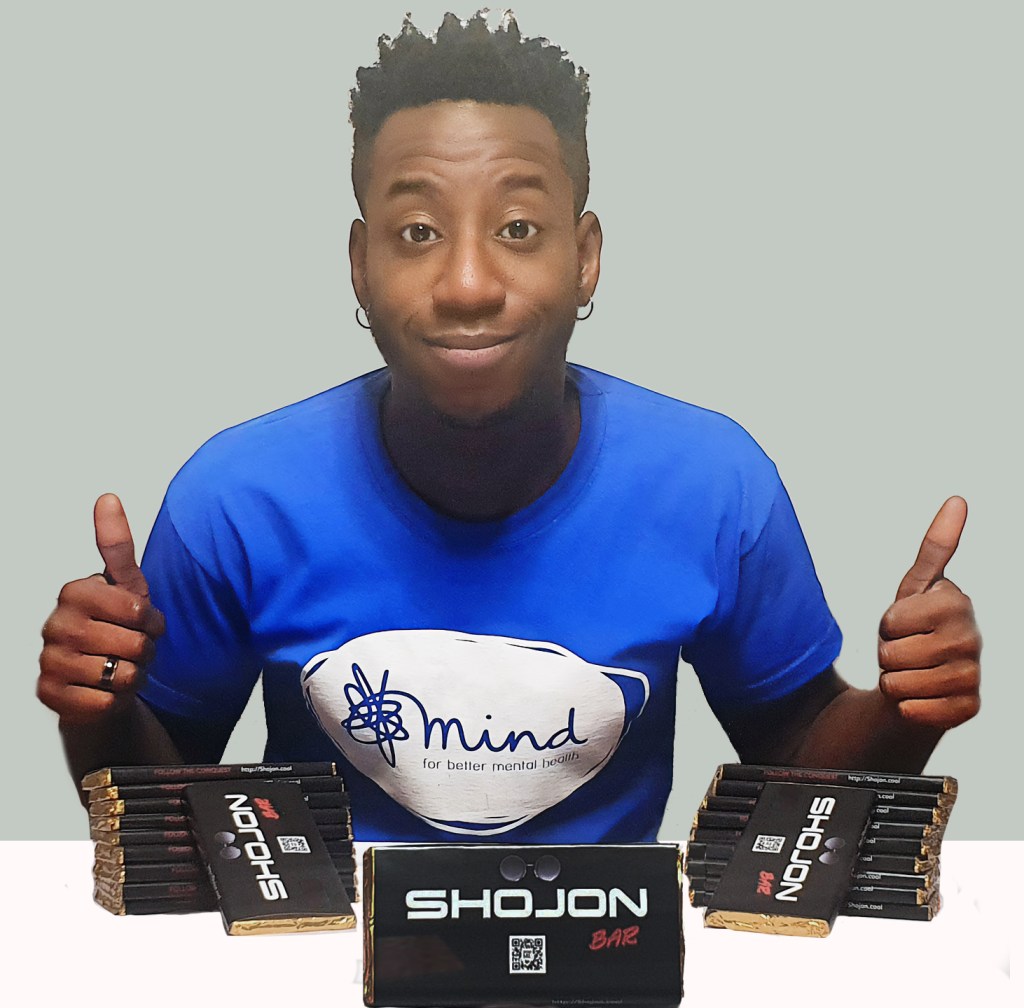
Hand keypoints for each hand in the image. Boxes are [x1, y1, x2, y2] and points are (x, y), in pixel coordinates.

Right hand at [38, 494, 165, 724]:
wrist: (101, 681)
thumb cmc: (117, 629)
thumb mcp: (127, 587)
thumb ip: (118, 546)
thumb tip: (107, 497)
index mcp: (75, 592)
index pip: (138, 610)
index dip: (153, 622)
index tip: (144, 622)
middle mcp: (55, 625)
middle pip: (134, 645)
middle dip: (146, 651)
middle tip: (134, 649)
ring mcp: (49, 661)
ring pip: (123, 675)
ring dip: (134, 676)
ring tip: (122, 668)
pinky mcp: (50, 695)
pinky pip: (106, 702)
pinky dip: (117, 700)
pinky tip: (107, 690)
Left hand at [877, 496, 980, 728]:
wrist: (920, 682)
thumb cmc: (914, 631)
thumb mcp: (916, 588)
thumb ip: (936, 546)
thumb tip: (959, 499)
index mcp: (957, 602)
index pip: (890, 620)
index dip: (885, 625)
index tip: (903, 622)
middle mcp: (972, 637)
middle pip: (890, 652)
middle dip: (886, 654)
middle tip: (904, 651)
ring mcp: (973, 675)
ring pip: (897, 682)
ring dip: (894, 681)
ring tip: (911, 673)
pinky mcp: (967, 709)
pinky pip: (912, 709)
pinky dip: (905, 707)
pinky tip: (920, 698)